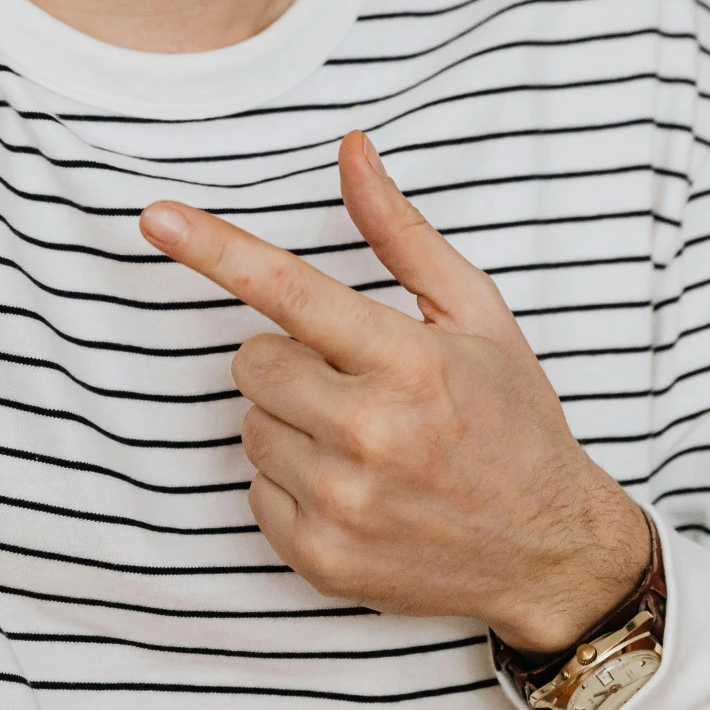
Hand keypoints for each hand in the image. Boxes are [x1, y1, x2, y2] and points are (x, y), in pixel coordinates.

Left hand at [139, 130, 650, 655]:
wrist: (553, 554)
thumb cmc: (513, 420)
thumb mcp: (475, 313)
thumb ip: (400, 232)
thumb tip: (351, 150)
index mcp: (409, 362)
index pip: (288, 290)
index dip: (214, 248)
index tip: (156, 217)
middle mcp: (371, 434)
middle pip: (252, 361)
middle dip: (289, 358)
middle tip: (354, 380)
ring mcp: (343, 503)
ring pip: (250, 426)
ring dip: (290, 421)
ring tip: (363, 439)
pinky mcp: (323, 559)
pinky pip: (256, 491)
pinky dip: (292, 483)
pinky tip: (355, 487)